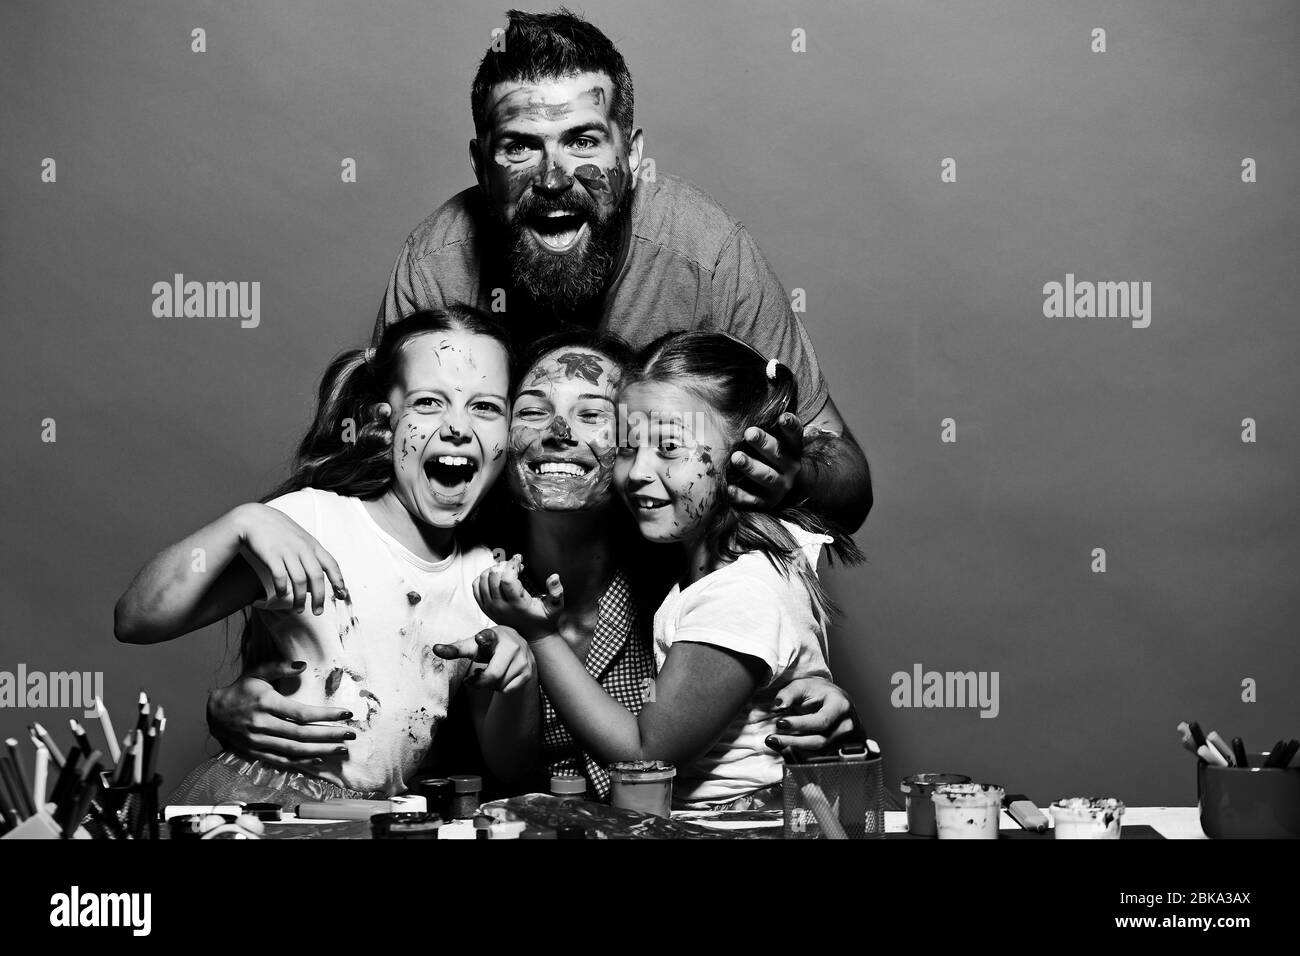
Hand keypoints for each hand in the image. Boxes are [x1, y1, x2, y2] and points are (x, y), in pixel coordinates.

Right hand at [206, 661, 354, 768]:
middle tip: (351, 735)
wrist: (213, 712)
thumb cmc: (240, 690)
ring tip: (341, 749)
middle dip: (329, 735)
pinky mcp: (255, 752)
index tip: (346, 714)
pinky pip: (281, 760)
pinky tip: (318, 760)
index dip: (326, 715)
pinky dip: (300, 762)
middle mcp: (263, 724)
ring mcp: (258, 741)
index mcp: (266, 703)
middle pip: (301, 734)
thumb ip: (280, 667)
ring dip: (320, 751)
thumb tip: (303, 665)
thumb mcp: (257, 672)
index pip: (301, 712)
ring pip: (294, 750)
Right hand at [231, 503, 346, 614]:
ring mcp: (287, 551)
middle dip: (319, 597)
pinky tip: (282, 595)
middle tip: (318, 612)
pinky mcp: (271, 555)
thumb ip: (312, 555)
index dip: (339, 581)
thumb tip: (320, 578)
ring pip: (299, 580)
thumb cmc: (279, 531)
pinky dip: (282, 589)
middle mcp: (303, 548)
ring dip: (300, 599)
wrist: (254, 518)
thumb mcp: (301, 538)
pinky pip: (280, 577)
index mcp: (313, 545)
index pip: (331, 564)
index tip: (342, 595)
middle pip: (317, 577)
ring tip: (299, 610)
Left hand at [433, 626, 534, 694]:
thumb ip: (456, 648)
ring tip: (492, 671)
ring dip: (490, 684)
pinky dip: (500, 687)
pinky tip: (501, 677)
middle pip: (492, 675)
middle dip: (480, 682)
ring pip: (499, 684)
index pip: (489, 637)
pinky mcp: (528, 672)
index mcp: (495, 636)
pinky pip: (508, 690)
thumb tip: (435, 648)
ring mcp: (523, 660)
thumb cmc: (491, 646)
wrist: (520, 647)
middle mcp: (512, 646)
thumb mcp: (475, 645)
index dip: (484, 638)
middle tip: (472, 678)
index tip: (479, 637)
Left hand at [471, 555, 562, 640]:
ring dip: (494, 569)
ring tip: (507, 569)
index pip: (506, 579)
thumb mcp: (556, 607)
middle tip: (515, 564)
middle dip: (504, 564)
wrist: (534, 636)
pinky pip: (476, 587)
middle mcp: (501, 606)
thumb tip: (554, 576)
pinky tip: (496, 577)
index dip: (512, 564)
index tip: (520, 559)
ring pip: (483, 579)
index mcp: (517, 605)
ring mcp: (491, 608)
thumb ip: (557, 592)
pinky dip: (483, 577)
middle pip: (493, 576)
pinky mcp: (485, 608)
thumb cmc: (545, 619)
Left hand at [727, 413, 803, 509]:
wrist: (784, 487)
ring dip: (751, 467)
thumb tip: (770, 371)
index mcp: (793, 449)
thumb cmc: (771, 453)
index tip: (783, 417)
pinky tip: (728, 487)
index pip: (795, 435)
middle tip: (749, 433)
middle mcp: (789, 467)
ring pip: (766, 477)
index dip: (790, 426)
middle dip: (764, 443)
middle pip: (778, 454)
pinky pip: (753, 500)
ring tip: (736, 458)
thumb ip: (772, 410)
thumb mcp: (777, 435)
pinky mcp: (765, 502)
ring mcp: (779, 486)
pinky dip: (741, 494)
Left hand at [763, 676, 859, 752]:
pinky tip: (785, 747)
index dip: (800, 724)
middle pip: (820, 740)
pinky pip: (819, 756)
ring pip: (819, 752)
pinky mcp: (840, 749)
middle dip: (794, 741)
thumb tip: (778, 706)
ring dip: (795, 749)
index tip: (780, 723)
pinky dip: (800, 753)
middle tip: (772, 738)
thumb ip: (789, 694)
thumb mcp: (803, 685)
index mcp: (841, 706)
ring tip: (775, 742)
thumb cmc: (819, 692)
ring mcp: (846, 740)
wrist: (835, 700)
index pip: (822, 720)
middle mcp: (847, 725)